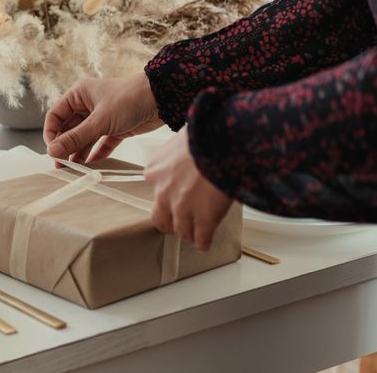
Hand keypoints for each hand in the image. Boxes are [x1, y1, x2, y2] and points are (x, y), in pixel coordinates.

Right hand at [44, 73, 162, 162]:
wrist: (162, 98)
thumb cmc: (129, 99)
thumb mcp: (99, 121)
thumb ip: (76, 138)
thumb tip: (53, 151)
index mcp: (79, 95)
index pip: (56, 116)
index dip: (51, 133)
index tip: (53, 151)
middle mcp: (88, 105)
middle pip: (69, 129)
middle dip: (65, 147)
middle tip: (62, 167)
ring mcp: (102, 117)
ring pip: (84, 138)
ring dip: (79, 153)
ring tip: (75, 171)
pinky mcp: (116, 128)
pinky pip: (101, 143)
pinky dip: (96, 154)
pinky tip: (92, 166)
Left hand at [144, 129, 233, 250]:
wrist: (222, 141)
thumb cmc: (205, 133)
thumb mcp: (180, 139)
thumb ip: (177, 153)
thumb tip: (186, 151)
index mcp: (154, 171)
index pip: (156, 191)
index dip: (169, 196)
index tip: (178, 195)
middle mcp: (163, 192)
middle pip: (161, 219)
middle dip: (171, 222)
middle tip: (181, 220)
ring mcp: (182, 208)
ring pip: (181, 231)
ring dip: (189, 232)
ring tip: (196, 232)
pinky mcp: (203, 220)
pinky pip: (201, 239)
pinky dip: (203, 242)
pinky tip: (206, 241)